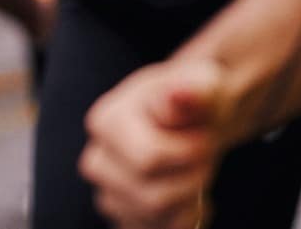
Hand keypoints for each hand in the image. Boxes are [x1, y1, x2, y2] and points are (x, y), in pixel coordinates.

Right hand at [81, 57, 231, 228]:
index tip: (203, 134)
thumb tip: (180, 93)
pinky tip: (188, 191)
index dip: (189, 153)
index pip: (149, 159)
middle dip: (191, 180)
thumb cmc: (196, 98)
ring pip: (158, 218)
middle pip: (153, 198)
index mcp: (105, 121)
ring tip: (193, 170)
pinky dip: (184, 215)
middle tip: (202, 154)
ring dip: (189, 199)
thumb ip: (192, 90)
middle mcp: (97, 161)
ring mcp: (108, 193)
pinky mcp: (124, 217)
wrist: (195, 118)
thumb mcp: (202, 84)